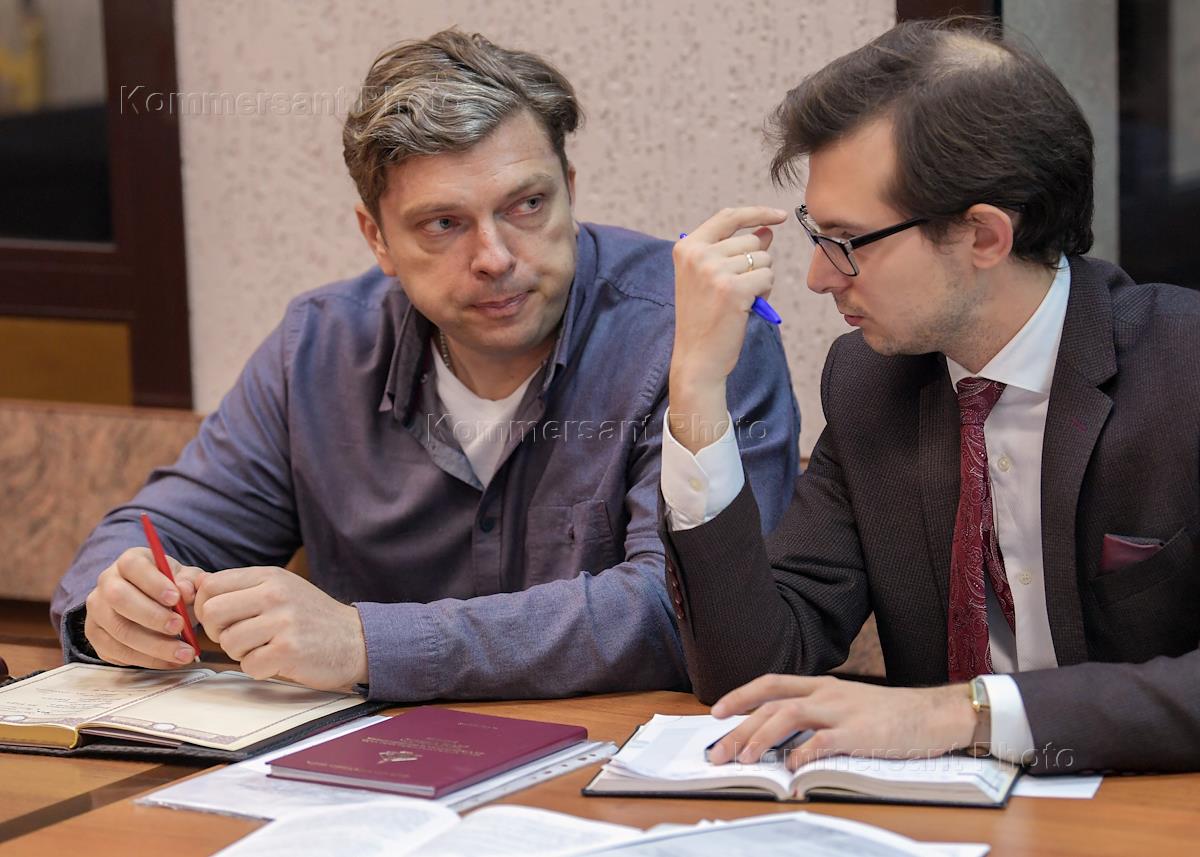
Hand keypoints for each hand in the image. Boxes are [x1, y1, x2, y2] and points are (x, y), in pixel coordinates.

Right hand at [84, 547, 205, 668]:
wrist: (151, 604)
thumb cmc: (170, 588)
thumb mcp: (184, 578)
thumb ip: (190, 581)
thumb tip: (187, 590)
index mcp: (129, 562)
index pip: (133, 566)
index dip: (153, 583)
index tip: (176, 598)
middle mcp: (106, 583)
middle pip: (119, 598)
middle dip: (152, 616)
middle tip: (179, 627)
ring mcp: (97, 611)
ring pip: (119, 630)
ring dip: (154, 645)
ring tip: (184, 652)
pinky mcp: (96, 636)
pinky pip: (117, 652)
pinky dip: (147, 659)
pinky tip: (170, 661)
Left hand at [193, 566, 367, 690]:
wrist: (355, 640)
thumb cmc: (312, 618)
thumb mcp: (281, 590)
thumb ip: (243, 589)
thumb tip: (192, 587)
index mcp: (269, 577)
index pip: (212, 585)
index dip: (205, 607)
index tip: (220, 620)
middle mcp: (275, 594)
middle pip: (213, 613)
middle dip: (219, 633)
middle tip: (240, 638)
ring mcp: (283, 621)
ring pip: (229, 643)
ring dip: (241, 653)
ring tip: (265, 649)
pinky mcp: (289, 650)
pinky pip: (249, 665)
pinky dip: (259, 669)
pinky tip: (278, 661)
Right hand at [669, 206, 787, 453]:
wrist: (697, 358)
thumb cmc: (705, 319)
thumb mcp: (710, 278)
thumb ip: (734, 251)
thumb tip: (768, 231)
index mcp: (687, 247)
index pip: (728, 216)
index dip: (758, 213)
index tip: (780, 216)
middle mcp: (698, 254)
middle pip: (752, 240)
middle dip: (757, 263)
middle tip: (739, 288)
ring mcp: (715, 270)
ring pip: (763, 260)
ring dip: (761, 280)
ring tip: (740, 300)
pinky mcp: (734, 289)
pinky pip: (767, 278)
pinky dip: (765, 293)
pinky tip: (747, 307)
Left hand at [706, 675, 976, 769]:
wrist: (933, 714)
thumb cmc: (890, 714)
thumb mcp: (848, 704)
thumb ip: (818, 714)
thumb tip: (783, 737)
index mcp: (822, 685)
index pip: (771, 684)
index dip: (741, 695)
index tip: (717, 712)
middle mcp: (826, 693)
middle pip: (771, 704)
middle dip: (739, 727)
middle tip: (718, 752)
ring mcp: (842, 711)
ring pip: (788, 716)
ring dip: (761, 738)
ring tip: (746, 760)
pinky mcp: (859, 733)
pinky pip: (822, 742)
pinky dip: (802, 755)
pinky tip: (790, 768)